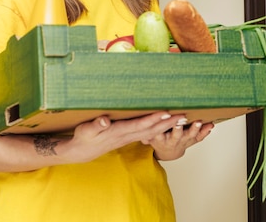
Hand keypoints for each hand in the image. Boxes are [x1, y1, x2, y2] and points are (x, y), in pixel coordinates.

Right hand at [66, 112, 187, 162]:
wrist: (82, 151)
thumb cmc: (84, 138)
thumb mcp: (86, 131)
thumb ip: (96, 125)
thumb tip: (104, 121)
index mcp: (119, 132)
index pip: (140, 125)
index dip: (153, 119)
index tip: (166, 113)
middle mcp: (127, 135)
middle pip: (152, 129)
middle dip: (168, 123)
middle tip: (183, 116)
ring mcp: (130, 137)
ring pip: (153, 131)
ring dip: (168, 125)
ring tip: (181, 118)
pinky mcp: (129, 137)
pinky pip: (149, 133)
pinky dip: (160, 128)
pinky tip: (168, 123)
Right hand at [145, 121, 214, 160]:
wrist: (167, 152)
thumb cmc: (159, 138)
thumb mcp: (149, 134)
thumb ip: (146, 126)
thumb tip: (138, 113)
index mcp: (160, 139)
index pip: (159, 133)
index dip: (162, 125)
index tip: (164, 116)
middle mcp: (172, 141)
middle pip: (175, 135)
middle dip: (178, 128)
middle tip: (181, 120)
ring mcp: (183, 142)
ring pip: (190, 136)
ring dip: (195, 129)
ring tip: (199, 122)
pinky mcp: (192, 141)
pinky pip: (199, 137)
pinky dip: (205, 132)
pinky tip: (210, 125)